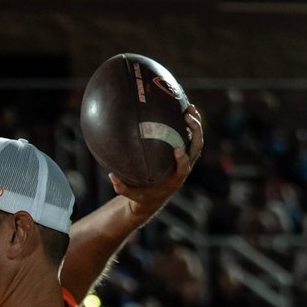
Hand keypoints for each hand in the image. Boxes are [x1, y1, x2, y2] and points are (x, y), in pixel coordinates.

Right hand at [109, 104, 203, 220]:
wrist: (154, 199)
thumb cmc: (142, 196)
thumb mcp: (131, 195)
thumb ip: (122, 187)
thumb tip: (111, 175)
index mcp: (175, 180)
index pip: (183, 169)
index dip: (183, 159)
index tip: (178, 148)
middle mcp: (183, 168)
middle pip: (195, 149)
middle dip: (195, 132)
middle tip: (187, 117)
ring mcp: (185, 159)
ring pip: (196, 140)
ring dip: (196, 123)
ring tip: (189, 107)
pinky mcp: (183, 153)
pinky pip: (189, 137)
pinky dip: (189, 123)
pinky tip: (182, 108)